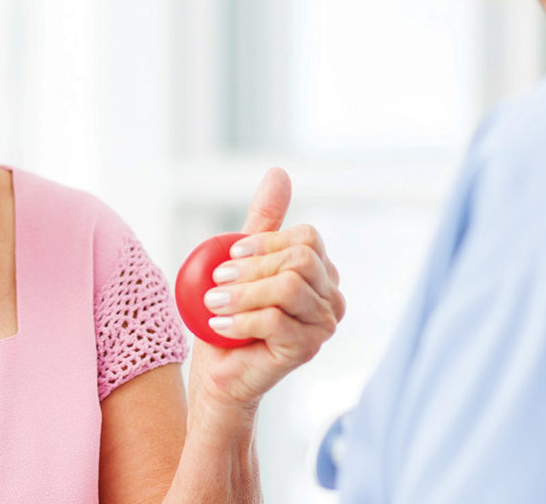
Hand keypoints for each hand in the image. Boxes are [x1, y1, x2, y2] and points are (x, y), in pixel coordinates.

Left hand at [187, 168, 344, 414]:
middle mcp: (331, 298)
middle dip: (253, 266)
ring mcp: (323, 325)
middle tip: (218, 280)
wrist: (219, 372)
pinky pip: (276, 320)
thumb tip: (279, 172)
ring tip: (214, 304)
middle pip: (300, 259)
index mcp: (321, 273)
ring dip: (242, 293)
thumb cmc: (230, 316)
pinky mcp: (307, 349)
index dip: (266, 242)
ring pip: (288, 288)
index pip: (307, 238)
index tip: (231, 253)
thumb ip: (263, 220)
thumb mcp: (242, 261)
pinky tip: (219, 325)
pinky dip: (240, 319)